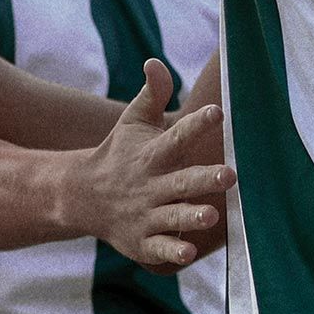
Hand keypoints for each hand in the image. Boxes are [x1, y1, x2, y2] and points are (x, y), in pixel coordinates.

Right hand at [69, 60, 234, 268]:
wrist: (82, 196)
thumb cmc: (119, 154)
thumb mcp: (132, 122)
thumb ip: (151, 93)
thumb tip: (155, 61)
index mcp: (151, 155)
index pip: (176, 137)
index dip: (197, 124)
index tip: (218, 113)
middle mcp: (150, 185)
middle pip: (181, 181)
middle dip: (204, 179)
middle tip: (230, 173)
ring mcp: (145, 215)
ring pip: (172, 217)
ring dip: (190, 216)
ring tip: (212, 214)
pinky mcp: (143, 241)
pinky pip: (159, 248)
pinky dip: (172, 251)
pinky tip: (188, 252)